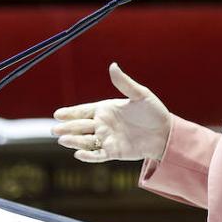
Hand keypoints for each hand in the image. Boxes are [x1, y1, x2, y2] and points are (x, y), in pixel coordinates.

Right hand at [52, 63, 171, 162]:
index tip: (57, 114)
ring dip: (74, 141)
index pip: (83, 111)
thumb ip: (124, 83)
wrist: (166, 133)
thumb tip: (113, 66)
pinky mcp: (114, 152)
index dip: (70, 112)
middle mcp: (103, 124)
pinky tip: (78, 154)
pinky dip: (88, 155)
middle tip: (55, 129)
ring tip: (62, 140)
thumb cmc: (154, 112)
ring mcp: (107, 139)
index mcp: (105, 109)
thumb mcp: (140, 95)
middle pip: (80, 126)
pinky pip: (98, 154)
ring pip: (85, 141)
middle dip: (67, 128)